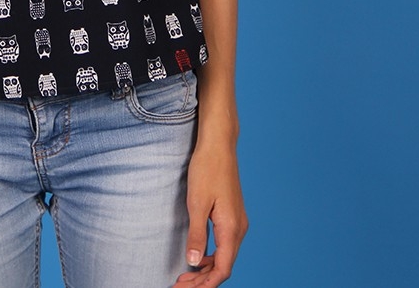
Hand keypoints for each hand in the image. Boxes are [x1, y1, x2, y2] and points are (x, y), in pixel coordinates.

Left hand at [173, 140, 247, 286]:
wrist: (219, 144)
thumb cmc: (207, 169)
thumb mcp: (197, 203)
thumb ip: (196, 234)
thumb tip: (193, 262)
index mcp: (231, 228)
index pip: (222, 269)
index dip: (204, 284)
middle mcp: (238, 228)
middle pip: (224, 266)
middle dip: (203, 280)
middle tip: (179, 285)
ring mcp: (237, 221)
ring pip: (225, 256)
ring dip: (206, 269)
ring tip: (185, 276)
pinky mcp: (232, 215)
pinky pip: (224, 244)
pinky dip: (211, 255)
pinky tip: (197, 256)